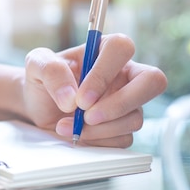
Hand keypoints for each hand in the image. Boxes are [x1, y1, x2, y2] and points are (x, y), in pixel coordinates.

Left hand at [23, 34, 166, 146]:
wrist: (38, 106)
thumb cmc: (42, 80)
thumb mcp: (36, 65)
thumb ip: (50, 70)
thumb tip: (71, 97)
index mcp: (105, 51)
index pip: (122, 48)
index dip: (104, 73)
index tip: (80, 97)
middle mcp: (123, 75)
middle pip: (153, 81)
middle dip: (120, 104)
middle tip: (88, 116)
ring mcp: (127, 103)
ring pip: (135, 118)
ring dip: (100, 128)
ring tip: (67, 126)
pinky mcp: (122, 128)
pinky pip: (123, 139)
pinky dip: (97, 140)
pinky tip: (76, 134)